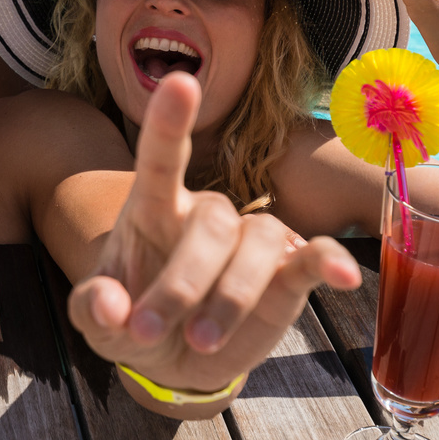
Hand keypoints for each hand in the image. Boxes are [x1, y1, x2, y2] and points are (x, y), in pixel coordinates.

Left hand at [68, 73, 360, 394]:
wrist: (171, 358)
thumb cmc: (130, 322)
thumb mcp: (93, 321)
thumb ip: (92, 308)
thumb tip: (111, 306)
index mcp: (153, 208)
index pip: (161, 156)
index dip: (169, 121)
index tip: (180, 81)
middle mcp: (206, 215)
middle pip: (211, 221)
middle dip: (180, 280)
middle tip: (145, 330)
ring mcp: (250, 241)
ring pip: (259, 241)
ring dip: (230, 295)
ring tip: (198, 341)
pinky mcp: (287, 274)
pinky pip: (314, 255)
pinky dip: (330, 262)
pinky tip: (345, 277)